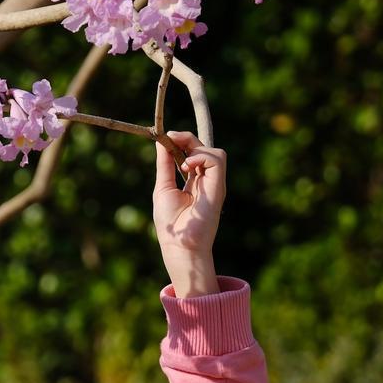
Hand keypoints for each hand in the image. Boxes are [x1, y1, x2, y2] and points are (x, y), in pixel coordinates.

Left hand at [153, 131, 225, 294]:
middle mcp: (207, 181)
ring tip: (180, 162)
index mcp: (194, 181)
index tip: (166, 137)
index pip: (194, 153)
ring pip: (215, 152)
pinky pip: (218, 160)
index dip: (183, 141)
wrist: (179, 244)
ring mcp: (214, 184)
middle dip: (186, 138)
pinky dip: (201, 156)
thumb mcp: (163, 186)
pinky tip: (186, 167)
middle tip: (170, 138)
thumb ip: (164, 164)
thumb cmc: (171, 222)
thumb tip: (162, 140)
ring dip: (195, 147)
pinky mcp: (219, 187)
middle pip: (204, 148)